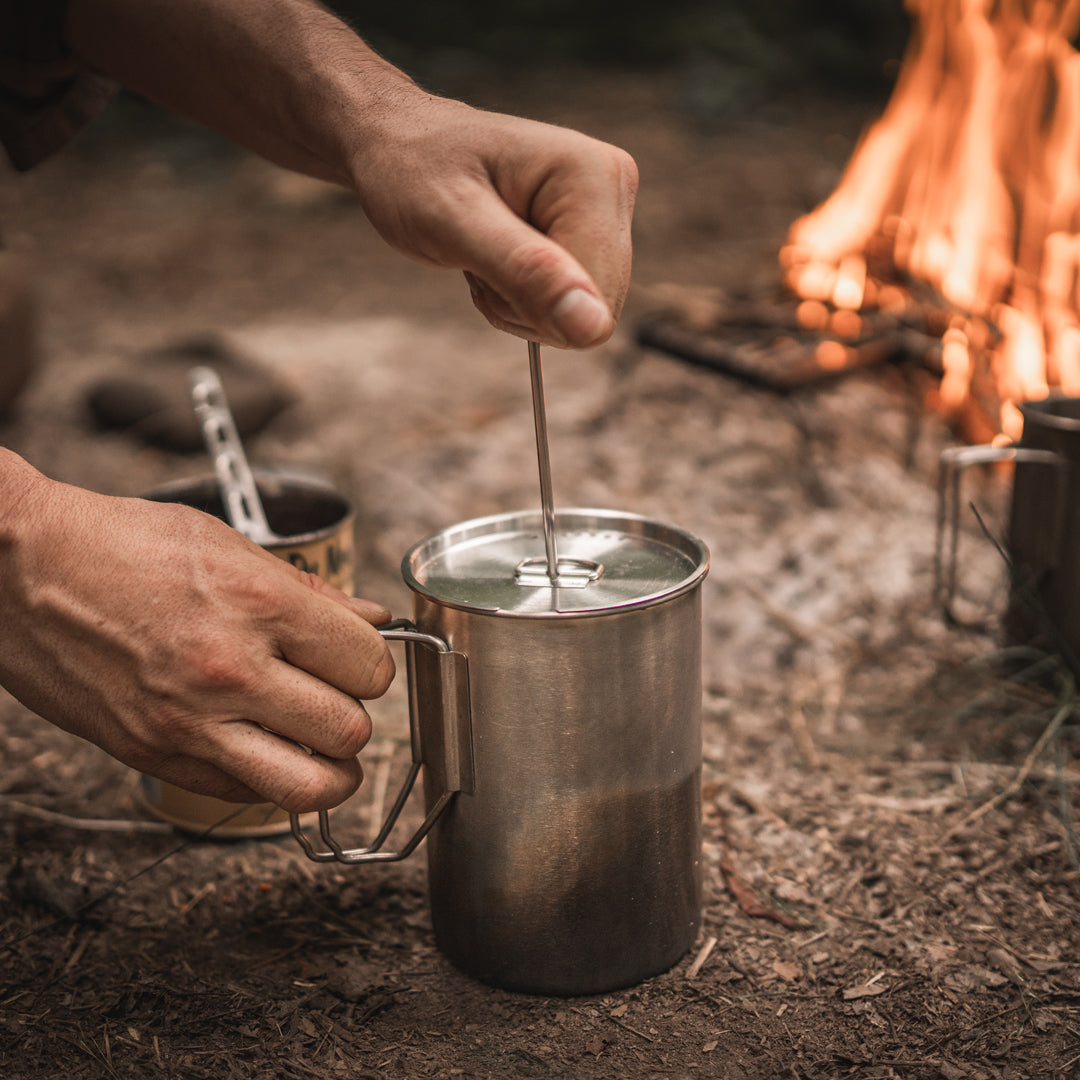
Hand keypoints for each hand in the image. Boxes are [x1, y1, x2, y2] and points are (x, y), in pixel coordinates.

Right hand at [0, 453, 393, 811]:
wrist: (19, 568)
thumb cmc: (119, 545)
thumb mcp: (228, 545)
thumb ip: (310, 592)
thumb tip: (371, 619)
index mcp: (260, 605)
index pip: (370, 666)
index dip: (374, 667)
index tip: (359, 664)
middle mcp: (231, 669)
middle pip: (350, 731)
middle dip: (354, 719)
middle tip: (337, 701)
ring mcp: (190, 720)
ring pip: (309, 787)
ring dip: (328, 771)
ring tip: (318, 746)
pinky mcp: (153, 753)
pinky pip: (243, 794)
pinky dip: (267, 779)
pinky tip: (259, 746)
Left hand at [63, 0, 636, 347]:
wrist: (372, 138)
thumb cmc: (399, 167)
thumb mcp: (445, 227)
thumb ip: (521, 275)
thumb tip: (591, 327)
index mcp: (593, 175)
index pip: (605, 290)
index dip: (540, 305)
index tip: (485, 272)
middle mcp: (606, 182)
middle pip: (599, 299)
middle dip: (528, 300)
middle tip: (471, 257)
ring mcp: (591, 201)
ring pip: (578, 305)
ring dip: (516, 298)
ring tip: (470, 249)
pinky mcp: (571, 218)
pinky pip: (558, 298)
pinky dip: (515, 294)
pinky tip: (481, 251)